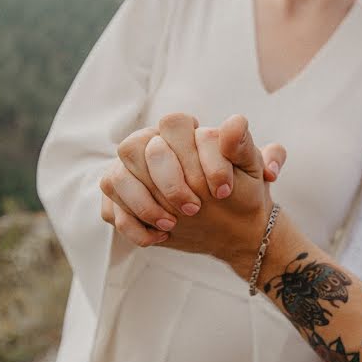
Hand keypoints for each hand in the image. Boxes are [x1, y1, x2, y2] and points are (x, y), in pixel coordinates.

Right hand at [103, 113, 286, 270]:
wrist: (235, 226)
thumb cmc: (243, 190)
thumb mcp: (252, 169)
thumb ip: (244, 144)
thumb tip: (233, 125)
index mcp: (181, 131)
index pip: (174, 124)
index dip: (198, 157)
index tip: (223, 190)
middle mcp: (150, 145)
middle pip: (136, 147)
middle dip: (168, 183)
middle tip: (195, 209)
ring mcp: (130, 174)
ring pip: (116, 178)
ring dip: (145, 205)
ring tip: (173, 225)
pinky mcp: (120, 202)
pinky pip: (110, 209)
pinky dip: (134, 227)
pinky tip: (160, 238)